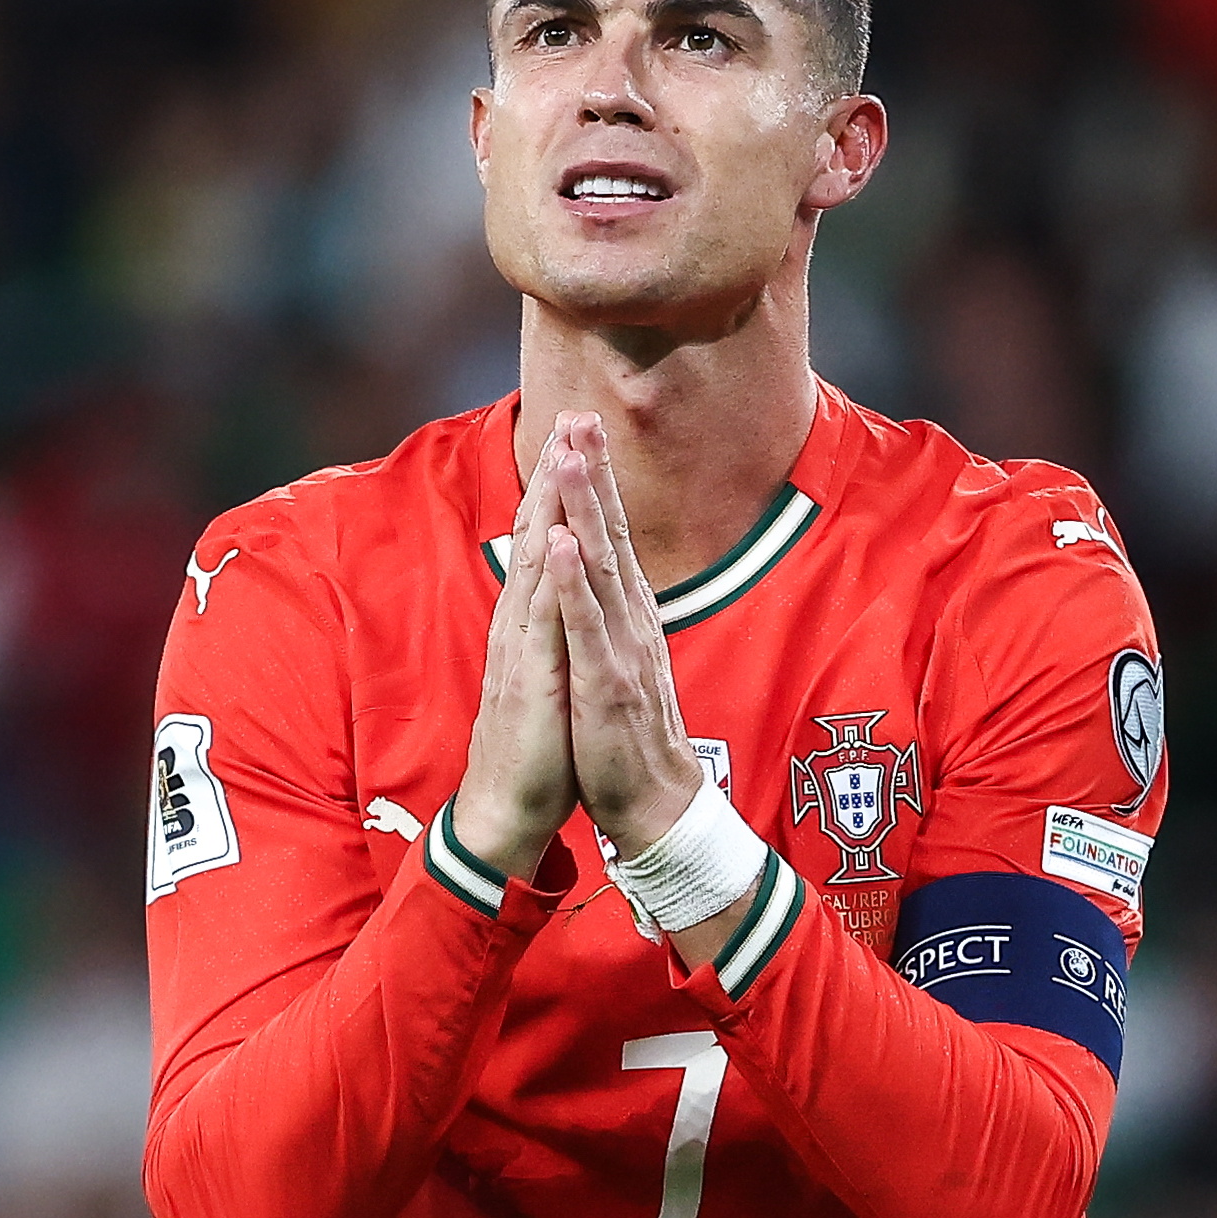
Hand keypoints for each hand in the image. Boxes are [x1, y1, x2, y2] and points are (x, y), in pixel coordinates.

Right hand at [451, 438, 574, 877]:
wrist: (505, 811)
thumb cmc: (532, 749)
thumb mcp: (547, 675)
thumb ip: (550, 632)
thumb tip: (561, 595)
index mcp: (530, 623)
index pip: (544, 541)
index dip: (560, 488)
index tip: (578, 436)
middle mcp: (521, 625)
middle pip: (536, 535)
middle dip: (556, 474)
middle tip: (572, 415)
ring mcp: (521, 649)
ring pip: (536, 564)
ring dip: (550, 508)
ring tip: (564, 453)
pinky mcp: (529, 680)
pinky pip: (542, 621)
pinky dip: (549, 577)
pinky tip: (556, 539)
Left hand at [541, 413, 710, 857]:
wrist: (654, 802)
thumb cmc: (626, 732)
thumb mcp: (617, 657)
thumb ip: (609, 612)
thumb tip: (597, 570)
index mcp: (626, 614)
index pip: (610, 534)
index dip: (595, 481)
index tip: (579, 427)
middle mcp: (629, 620)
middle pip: (611, 534)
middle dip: (594, 474)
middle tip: (581, 415)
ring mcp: (621, 649)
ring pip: (600, 568)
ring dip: (585, 511)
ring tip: (572, 459)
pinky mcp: (607, 684)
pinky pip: (587, 627)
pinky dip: (574, 584)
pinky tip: (562, 545)